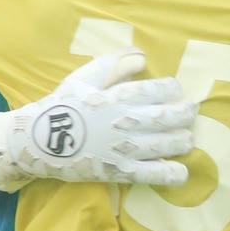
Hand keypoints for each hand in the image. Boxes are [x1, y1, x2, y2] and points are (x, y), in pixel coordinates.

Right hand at [0, 49, 196, 190]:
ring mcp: (125, 149)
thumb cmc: (63, 106)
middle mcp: (126, 122)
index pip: (157, 90)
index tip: (176, 90)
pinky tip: (181, 172)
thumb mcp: (84, 77)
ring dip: (183, 140)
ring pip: (167, 144)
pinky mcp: (120, 172)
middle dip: (186, 113)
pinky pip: (153, 175)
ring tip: (187, 137)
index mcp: (118, 97)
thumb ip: (114, 64)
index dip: (173, 89)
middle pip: (169, 117)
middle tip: (190, 112)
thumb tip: (141, 55)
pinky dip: (171, 174)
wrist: (39, 141)